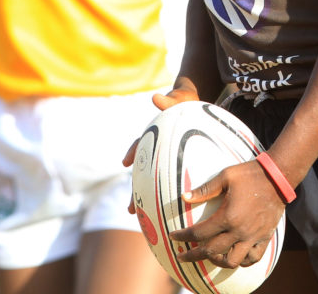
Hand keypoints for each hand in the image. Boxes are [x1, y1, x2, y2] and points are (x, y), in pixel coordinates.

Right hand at [122, 85, 200, 213]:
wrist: (192, 104)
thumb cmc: (183, 101)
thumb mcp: (178, 99)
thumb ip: (168, 100)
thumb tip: (155, 98)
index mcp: (154, 134)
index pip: (140, 145)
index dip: (133, 153)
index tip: (125, 164)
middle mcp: (156, 149)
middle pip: (143, 173)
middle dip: (136, 192)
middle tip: (130, 210)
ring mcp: (165, 157)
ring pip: (154, 181)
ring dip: (148, 200)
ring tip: (144, 219)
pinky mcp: (176, 163)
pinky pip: (171, 180)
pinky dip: (169, 194)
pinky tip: (173, 211)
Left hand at [169, 160, 285, 267]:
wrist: (278, 177)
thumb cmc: (249, 174)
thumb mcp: (225, 176)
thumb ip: (205, 189)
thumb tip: (184, 197)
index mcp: (227, 216)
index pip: (199, 233)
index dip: (183, 237)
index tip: (172, 237)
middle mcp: (239, 231)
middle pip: (211, 251)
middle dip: (192, 255)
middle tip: (181, 256)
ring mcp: (253, 237)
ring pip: (232, 261)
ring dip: (217, 261)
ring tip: (209, 256)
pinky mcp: (264, 238)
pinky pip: (252, 259)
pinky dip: (241, 261)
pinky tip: (233, 255)